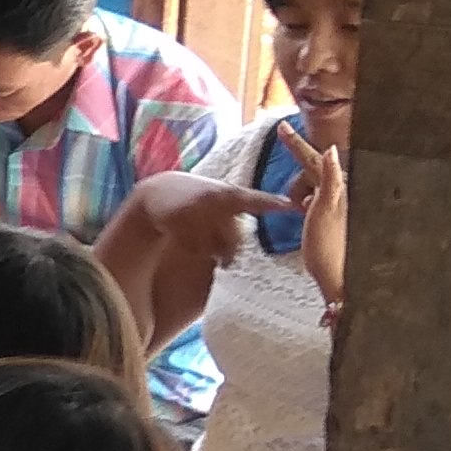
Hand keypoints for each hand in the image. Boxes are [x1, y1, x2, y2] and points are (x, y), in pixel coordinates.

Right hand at [127, 167, 297, 275]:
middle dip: (230, 253)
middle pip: (233, 241)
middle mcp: (215, 200)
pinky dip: (192, 249)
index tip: (292, 206)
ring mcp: (196, 211)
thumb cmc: (200, 197)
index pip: (256, 200)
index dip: (274, 204)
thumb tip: (277, 213)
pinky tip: (185, 237)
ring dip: (209, 251)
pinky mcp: (178, 221)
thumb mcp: (224, 193)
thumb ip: (247, 204)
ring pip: (213, 248)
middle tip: (226, 260)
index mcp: (231, 193)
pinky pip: (194, 249)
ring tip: (199, 238)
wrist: (159, 191)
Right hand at [277, 128, 349, 310]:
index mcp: (339, 190)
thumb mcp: (325, 212)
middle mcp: (342, 195)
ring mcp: (339, 207)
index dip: (296, 143)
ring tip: (301, 214)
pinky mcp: (334, 219)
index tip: (282, 126)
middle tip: (294, 193)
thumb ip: (330, 179)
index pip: (315, 159)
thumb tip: (330, 149)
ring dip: (302, 194)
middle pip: (313, 172)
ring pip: (314, 186)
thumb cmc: (329, 250)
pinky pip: (316, 200)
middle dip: (299, 177)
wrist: (337, 280)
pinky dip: (307, 203)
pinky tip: (304, 215)